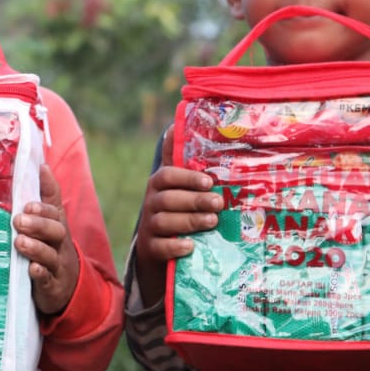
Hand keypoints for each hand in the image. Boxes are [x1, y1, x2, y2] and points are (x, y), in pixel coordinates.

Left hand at [14, 164, 81, 315]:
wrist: (67, 287)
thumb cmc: (52, 248)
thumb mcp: (51, 223)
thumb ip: (47, 196)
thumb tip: (42, 164)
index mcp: (57, 226)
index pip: (55, 212)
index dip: (44, 206)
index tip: (29, 202)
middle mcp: (60, 244)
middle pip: (56, 231)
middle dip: (39, 224)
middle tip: (19, 220)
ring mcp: (57, 265)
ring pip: (50, 255)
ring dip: (36, 247)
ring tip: (20, 241)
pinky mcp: (52, 286)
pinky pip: (48, 280)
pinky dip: (40, 274)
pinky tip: (32, 269)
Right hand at [133, 126, 223, 306]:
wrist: (157, 243)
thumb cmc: (175, 205)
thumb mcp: (176, 181)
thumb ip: (177, 156)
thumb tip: (177, 122)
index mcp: (159, 184)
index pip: (167, 176)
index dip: (187, 178)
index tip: (209, 182)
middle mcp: (151, 203)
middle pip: (169, 200)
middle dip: (195, 201)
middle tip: (219, 204)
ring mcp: (150, 226)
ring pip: (166, 222)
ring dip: (190, 221)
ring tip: (212, 222)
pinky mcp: (151, 248)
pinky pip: (160, 247)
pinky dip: (175, 246)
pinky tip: (191, 245)